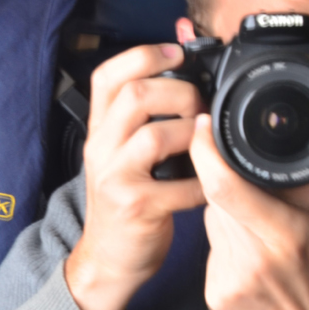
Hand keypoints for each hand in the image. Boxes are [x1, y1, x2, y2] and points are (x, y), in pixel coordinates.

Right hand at [63, 44, 206, 309]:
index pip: (107, 75)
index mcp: (100, 128)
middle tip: (200, 107)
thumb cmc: (129, 197)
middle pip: (134, 96)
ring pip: (154, 136)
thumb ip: (147, 112)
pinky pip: (179, 185)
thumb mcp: (126, 149)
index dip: (143, 55)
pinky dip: (202, 182)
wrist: (109, 258)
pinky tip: (208, 184)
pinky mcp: (135, 208)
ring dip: (192, 134)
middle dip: (179, 92)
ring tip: (206, 144)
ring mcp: (114, 178)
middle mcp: (100, 148)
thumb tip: (180, 58)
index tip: (177, 51)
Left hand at [187, 112, 308, 309]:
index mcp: (285, 238)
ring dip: (233, 213)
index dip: (209, 150)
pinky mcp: (214, 295)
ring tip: (273, 231)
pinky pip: (212, 247)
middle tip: (273, 197)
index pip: (225, 186)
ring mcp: (227, 281)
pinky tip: (260, 255)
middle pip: (217, 197)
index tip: (207, 126)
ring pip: (212, 220)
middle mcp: (250, 261)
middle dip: (236, 184)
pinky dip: (230, 240)